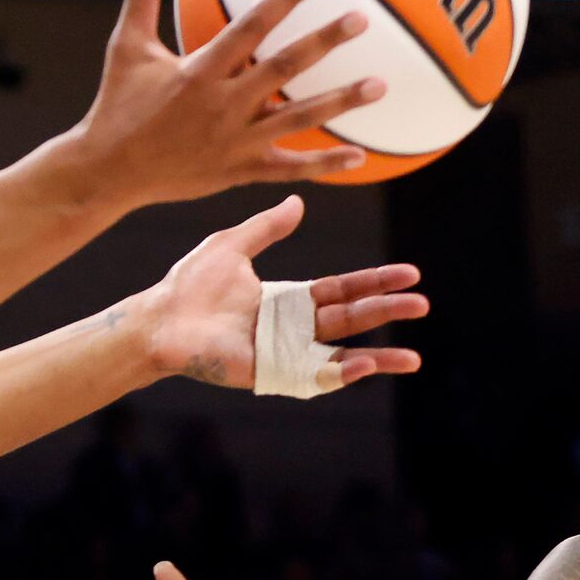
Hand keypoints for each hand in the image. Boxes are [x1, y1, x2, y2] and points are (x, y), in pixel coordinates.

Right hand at [58, 0, 386, 208]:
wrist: (106, 172)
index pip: (250, 28)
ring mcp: (235, 141)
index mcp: (198, 72)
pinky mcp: (239, 170)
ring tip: (380, 84)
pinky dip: (324, 165)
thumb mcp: (125, 47)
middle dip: (324, 42)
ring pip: (298, 118)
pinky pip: (289, 168)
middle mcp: (222, 105)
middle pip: (284, 69)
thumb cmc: (117, 105)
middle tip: (361, 19)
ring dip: (340, 101)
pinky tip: (359, 157)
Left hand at [133, 197, 426, 389]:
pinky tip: (363, 365)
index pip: (340, 290)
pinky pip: (311, 377)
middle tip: (421, 304)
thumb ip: (266, 226)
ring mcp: (281, 352)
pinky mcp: (268, 373)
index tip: (409, 274)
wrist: (157, 318)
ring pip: (339, 355)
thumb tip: (299, 201)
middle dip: (385, 312)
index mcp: (285, 299)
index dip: (374, 282)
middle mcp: (289, 327)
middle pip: (349, 319)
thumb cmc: (187, 285)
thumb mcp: (232, 245)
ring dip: (377, 356)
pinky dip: (339, 374)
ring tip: (411, 357)